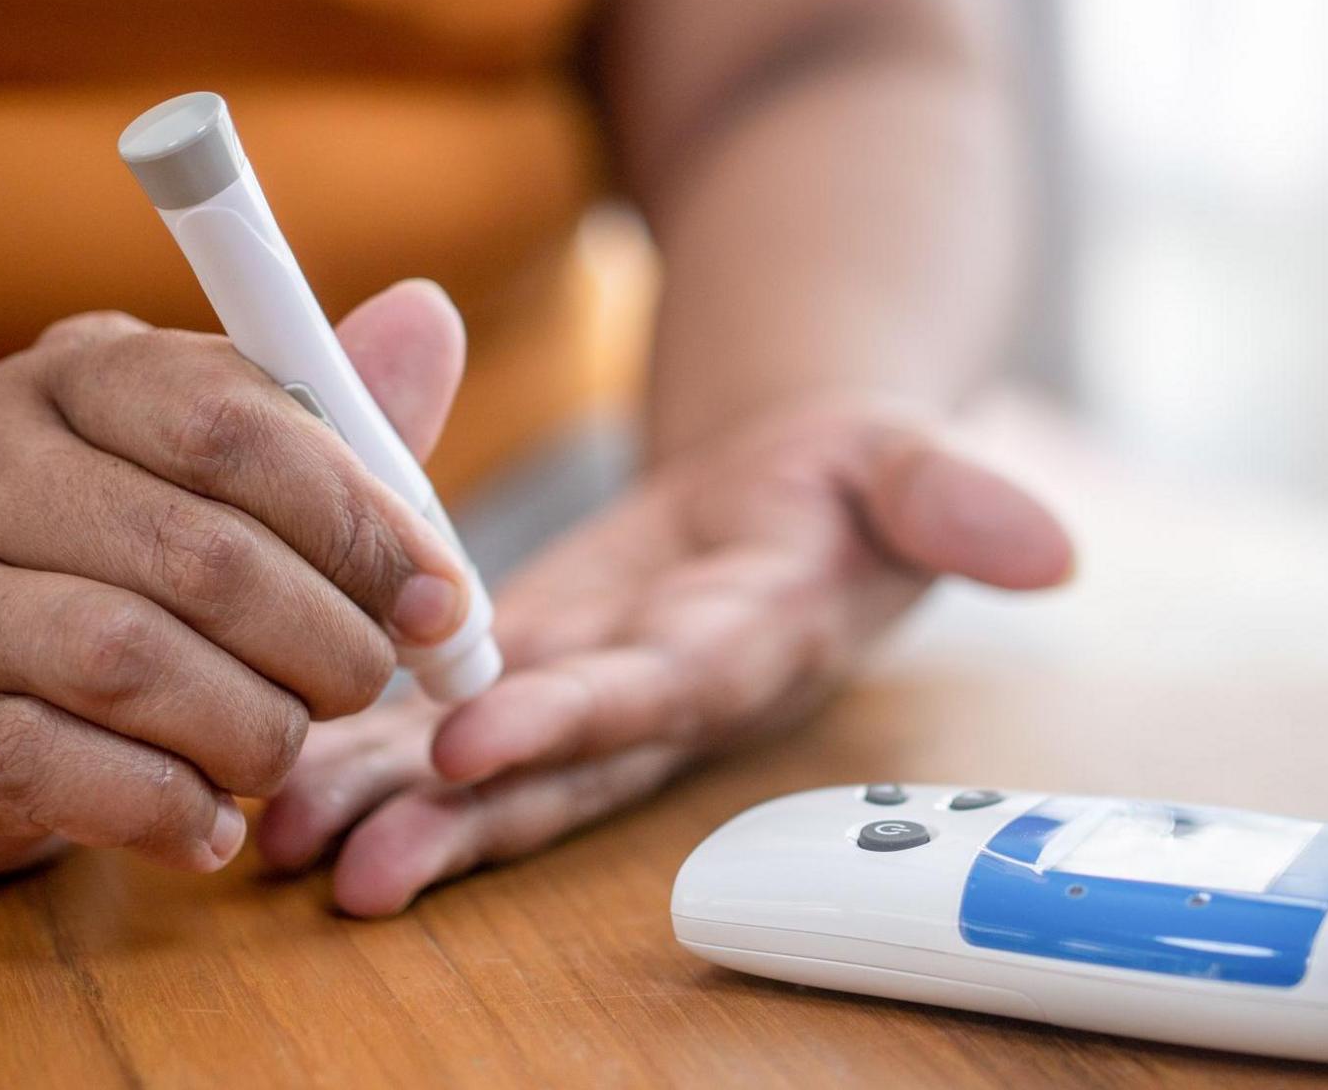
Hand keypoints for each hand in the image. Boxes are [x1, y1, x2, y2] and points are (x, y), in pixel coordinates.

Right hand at [0, 281, 472, 873]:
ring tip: (286, 747)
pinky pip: (54, 765)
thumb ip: (339, 425)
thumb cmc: (133, 554)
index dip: (360, 519)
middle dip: (326, 639)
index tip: (441, 598)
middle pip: (201, 554)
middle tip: (369, 683)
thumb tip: (432, 317)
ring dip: (253, 726)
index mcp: (80, 373)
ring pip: (127, 662)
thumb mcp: (233, 473)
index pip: (234, 422)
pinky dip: (165, 805)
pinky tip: (213, 822)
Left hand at [257, 401, 1072, 915]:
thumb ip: (954, 498)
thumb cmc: (850, 479)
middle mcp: (659, 695)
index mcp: (746, 643)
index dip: (578, 719)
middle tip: (349, 864)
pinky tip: (274, 776)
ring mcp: (591, 694)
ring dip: (388, 804)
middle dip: (458, 819)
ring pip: (487, 768)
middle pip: (556, 766)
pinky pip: (446, 724)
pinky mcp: (534, 672)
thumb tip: (1053, 550)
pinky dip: (364, 751)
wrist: (798, 502)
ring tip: (280, 841)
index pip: (663, 691)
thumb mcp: (905, 463)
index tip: (479, 738)